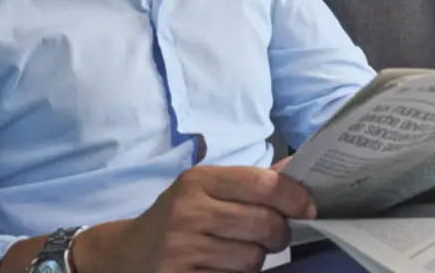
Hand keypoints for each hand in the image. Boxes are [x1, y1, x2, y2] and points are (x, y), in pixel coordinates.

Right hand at [73, 166, 315, 272]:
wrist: (126, 255)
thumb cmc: (178, 217)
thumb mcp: (206, 189)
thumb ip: (252, 182)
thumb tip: (298, 172)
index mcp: (199, 181)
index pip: (263, 184)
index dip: (294, 197)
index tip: (309, 208)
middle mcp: (189, 212)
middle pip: (264, 225)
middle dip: (278, 233)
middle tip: (273, 235)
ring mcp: (183, 249)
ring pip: (253, 259)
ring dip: (256, 259)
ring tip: (238, 252)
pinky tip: (222, 267)